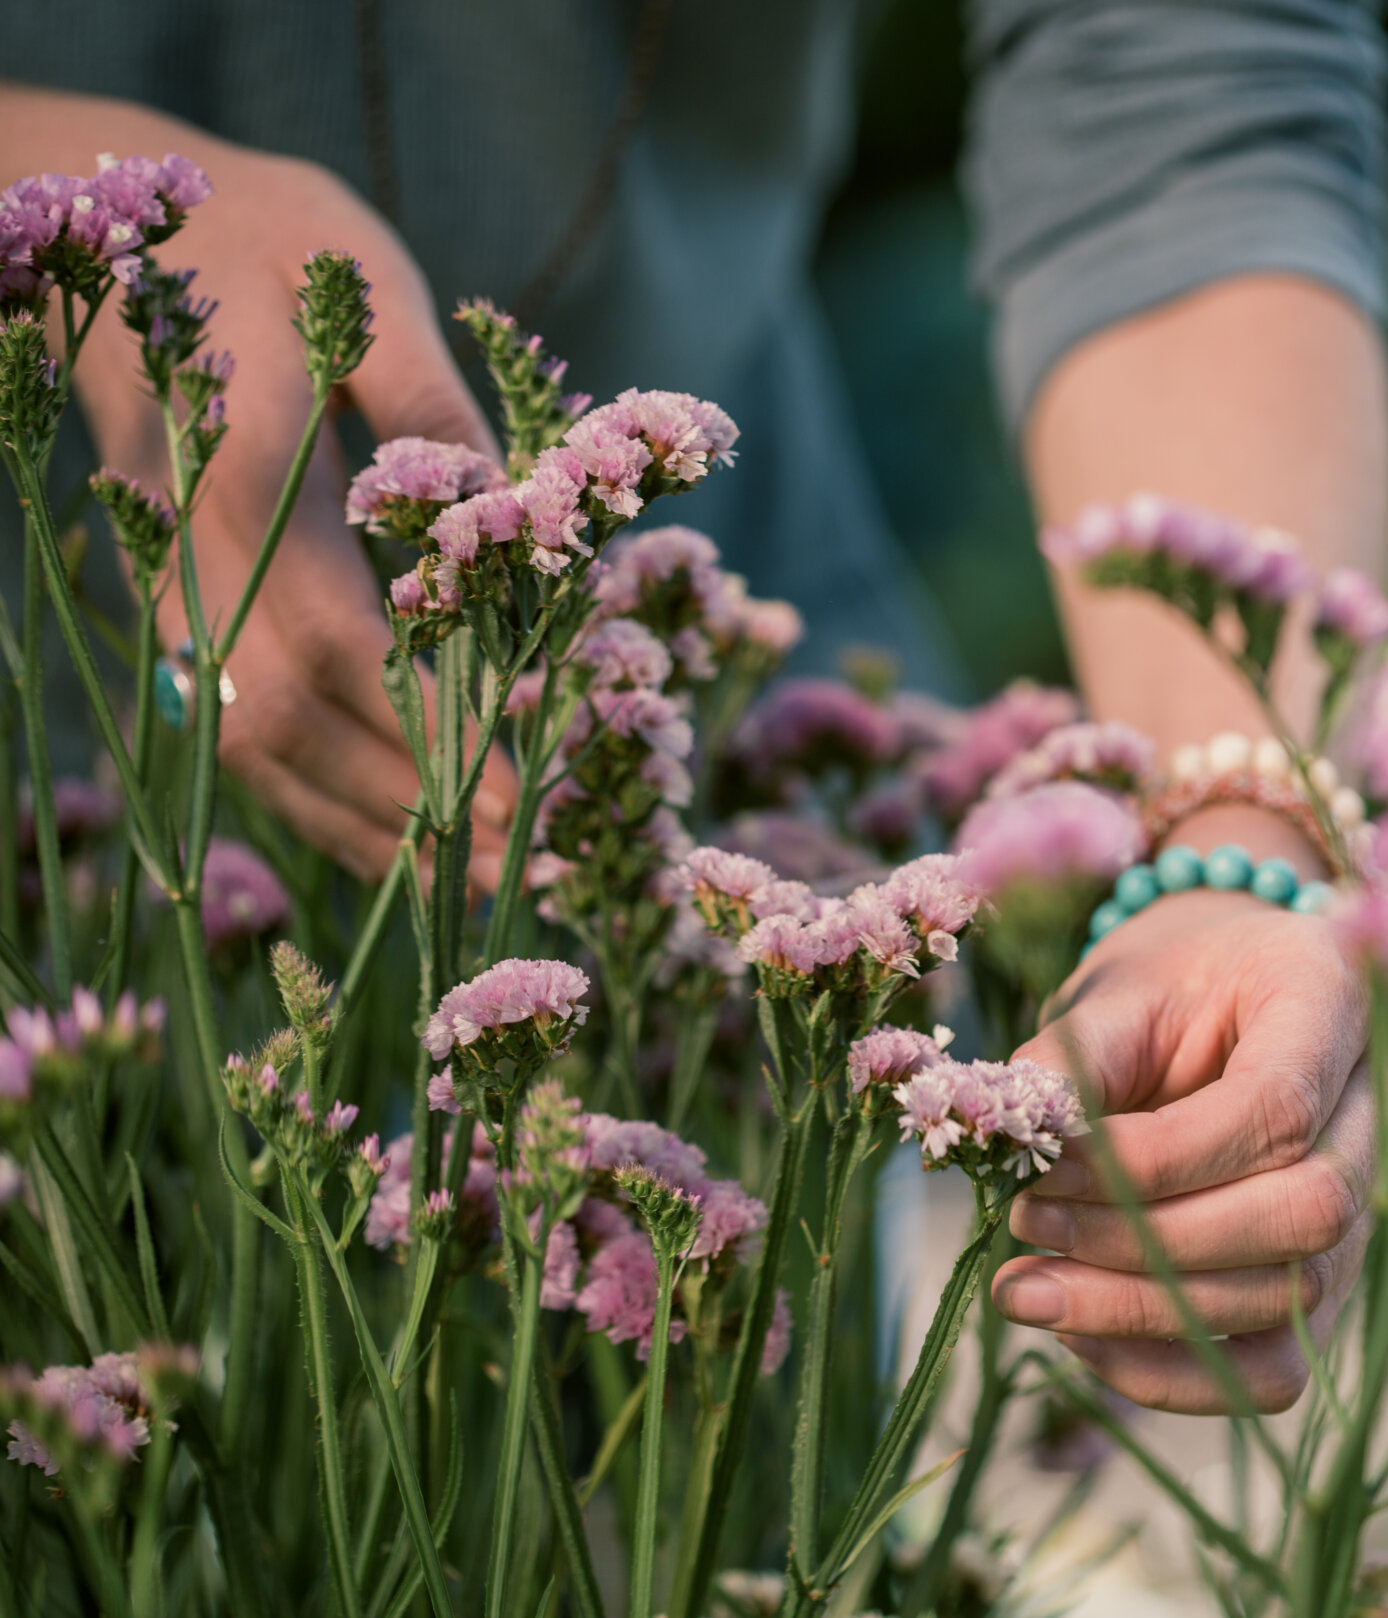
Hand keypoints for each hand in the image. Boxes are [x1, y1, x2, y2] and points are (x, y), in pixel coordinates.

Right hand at [7, 87, 515, 884]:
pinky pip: (237, 736)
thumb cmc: (273, 248)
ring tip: (489, 885)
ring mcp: (167, 594)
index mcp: (243, 470)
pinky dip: (322, 804)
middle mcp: (187, 554)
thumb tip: (517, 513)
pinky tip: (408, 850)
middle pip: (292, 719)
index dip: (431, 723)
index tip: (527, 784)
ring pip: (254, 749)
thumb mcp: (367, 293)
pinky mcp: (173, 616)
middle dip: (417, 805)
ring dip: (372, 829)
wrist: (114, 225)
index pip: (336, 636)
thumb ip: (435, 405)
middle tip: (535, 867)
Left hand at [996, 808, 1373, 1413]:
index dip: (1155, 1160)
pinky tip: (1081, 1340)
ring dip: (1144, 1314)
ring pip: (1292, 1299)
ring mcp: (1370, 1206)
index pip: (1277, 1108)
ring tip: (1027, 1292)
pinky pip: (1277, 1367)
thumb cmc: (1169, 981)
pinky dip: (1175, 1374)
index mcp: (1338, 999)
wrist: (1221, 993)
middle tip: (1026, 1231)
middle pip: (1306, 1213)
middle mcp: (1380, 1109)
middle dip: (1151, 1245)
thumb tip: (1013, 1147)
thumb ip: (1073, 1061)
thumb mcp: (1117, 990)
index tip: (1043, 1172)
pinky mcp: (1328, 1282)